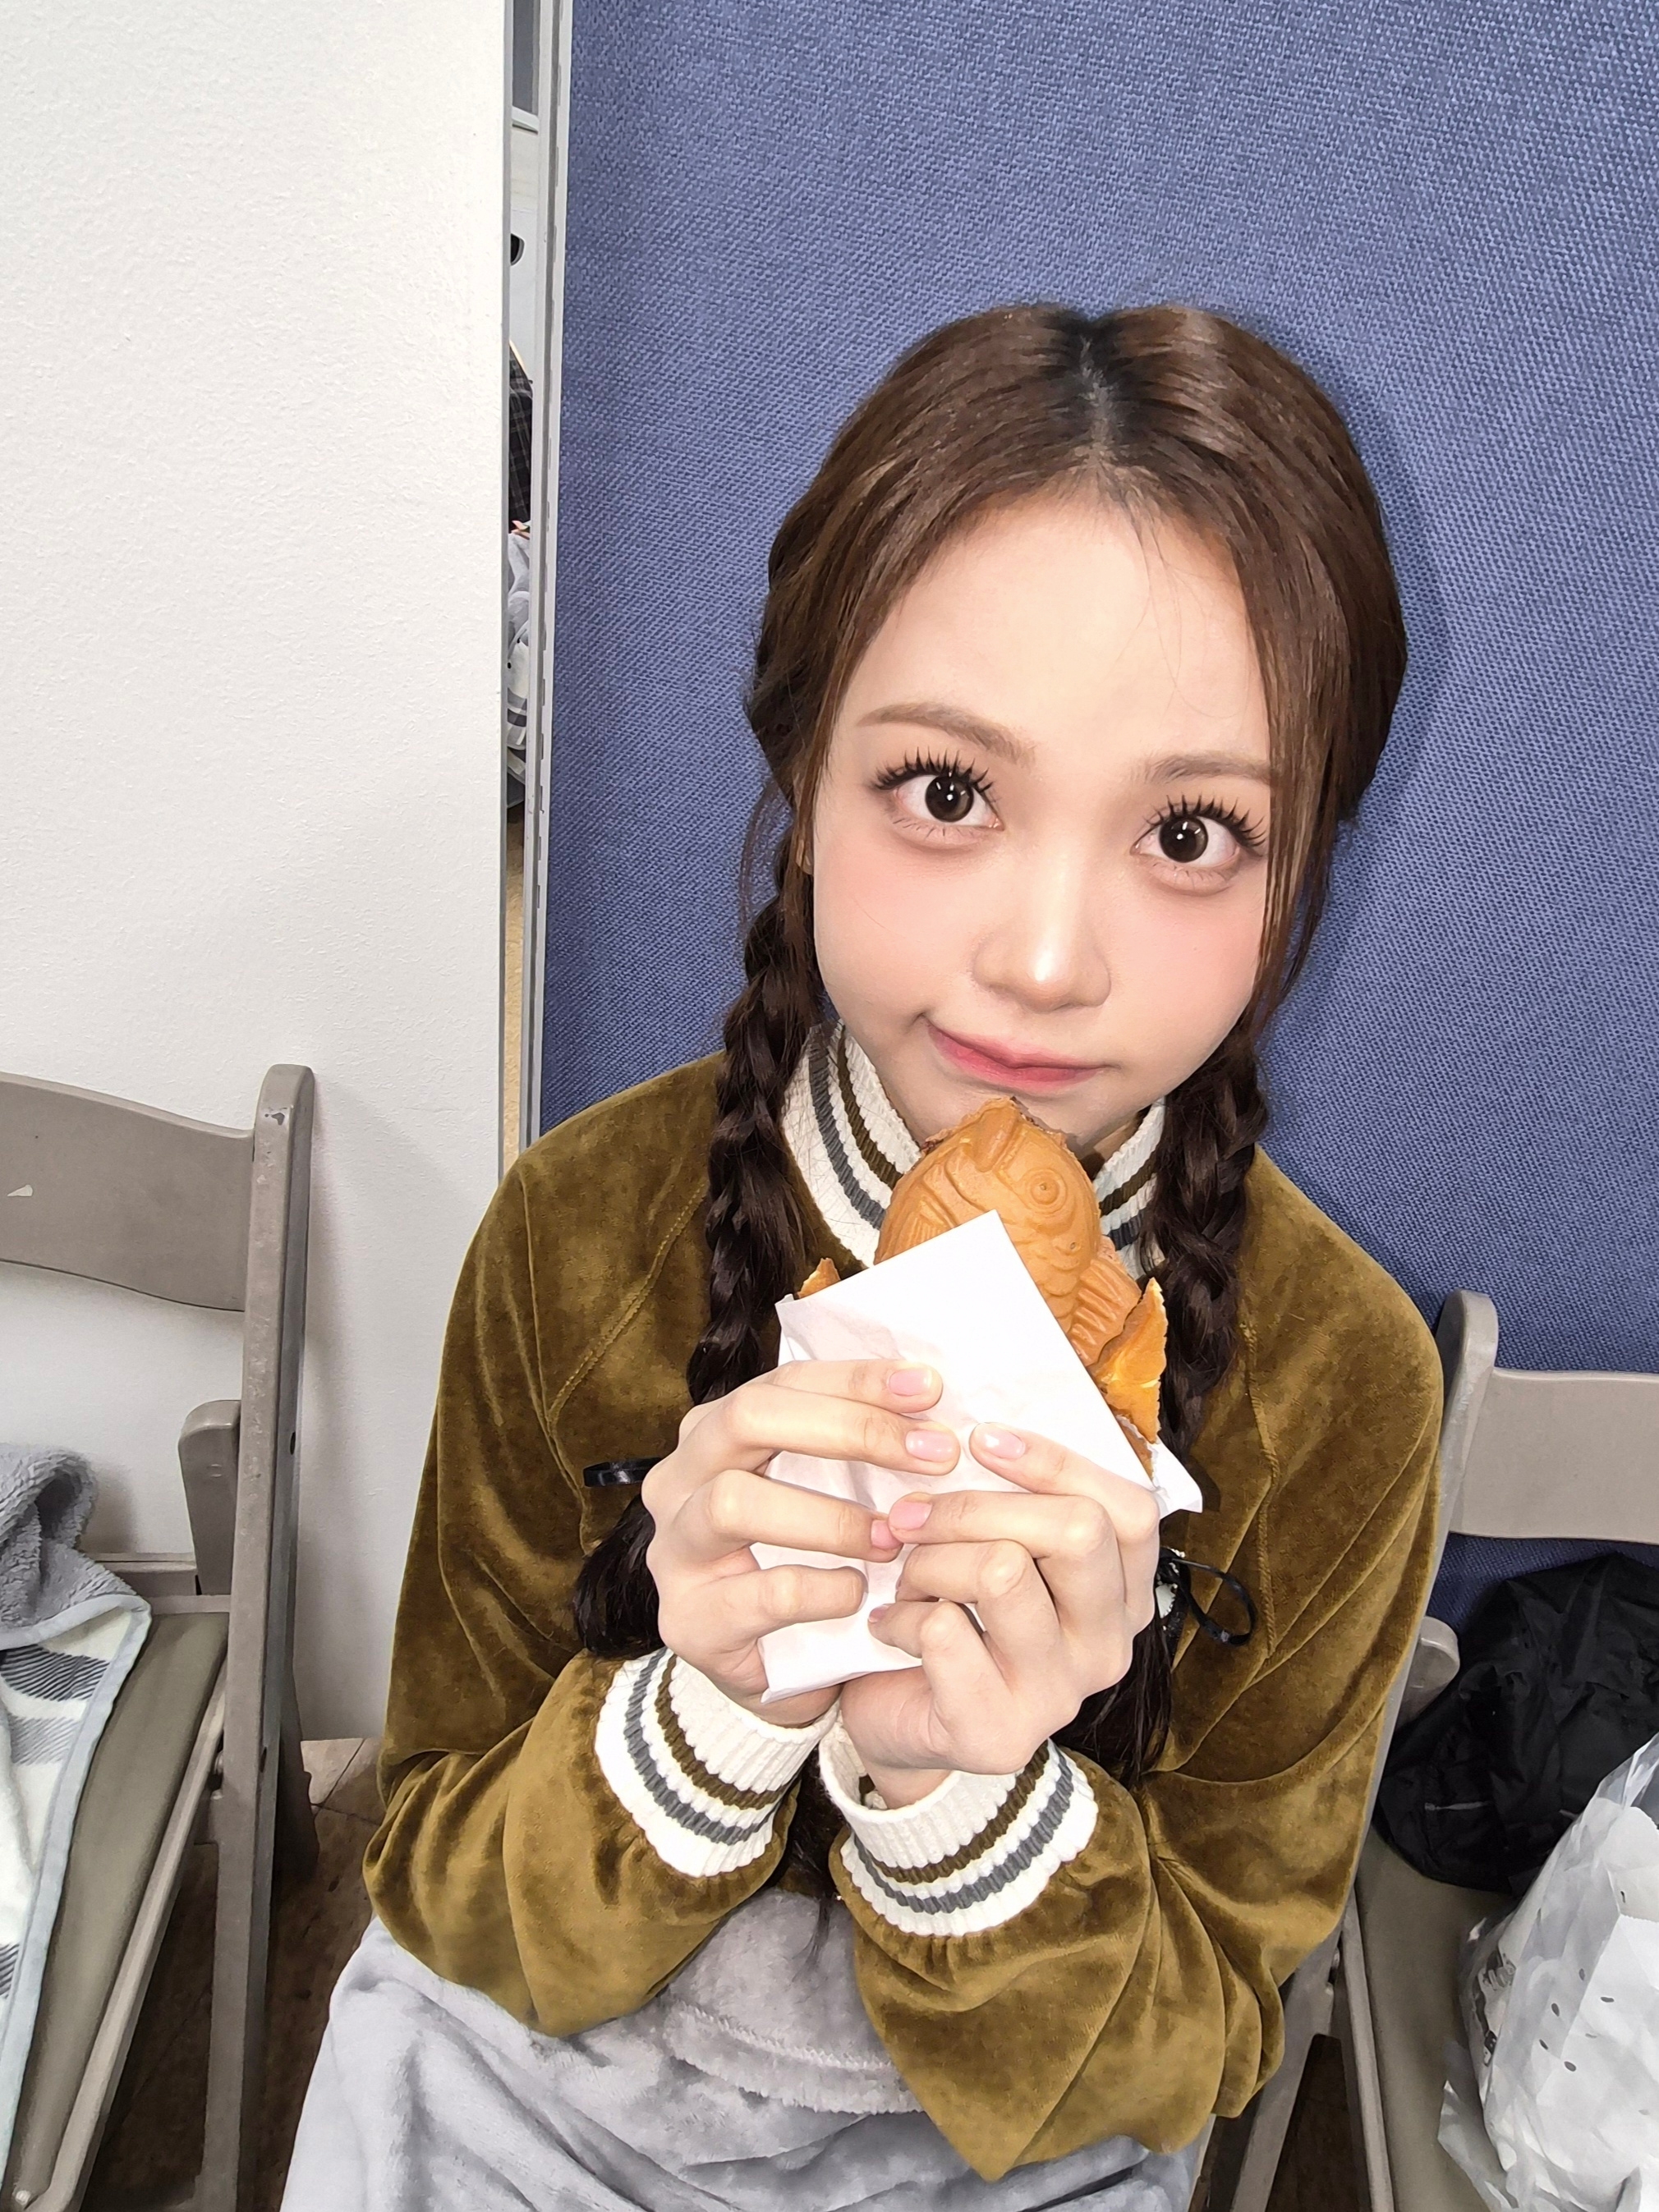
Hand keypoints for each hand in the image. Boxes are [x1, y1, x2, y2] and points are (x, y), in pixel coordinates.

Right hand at [641, 1361, 959, 1726]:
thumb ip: (861, 1443)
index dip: (857, 1379)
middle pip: (748, 1419)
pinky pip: (758, 1593)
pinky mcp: (689, 1621)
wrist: (785, 1673)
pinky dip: (819, 1589)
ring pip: (733, 1501)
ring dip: (829, 1517)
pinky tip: (859, 1593)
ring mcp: (674, 1550)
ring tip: (893, 1536)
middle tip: (934, 1456)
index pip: (783, 1382)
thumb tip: (932, 1393)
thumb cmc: (813, 1561)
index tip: (930, 1387)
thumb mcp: (833, 1490)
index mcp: (714, 1432)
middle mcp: (679, 1479)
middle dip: (850, 1429)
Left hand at [838, 1424, 1160, 1802]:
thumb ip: (1017, 1500)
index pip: (1127, 1508)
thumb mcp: (998, 1548)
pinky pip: (945, 1630)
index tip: (981, 1439)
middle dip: (976, 1506)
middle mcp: (1108, 1646)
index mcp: (1123, 1593)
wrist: (903, 1722)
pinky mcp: (1000, 1733)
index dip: (1056, 1462)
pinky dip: (900, 1615)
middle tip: (911, 1514)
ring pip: (1004, 1571)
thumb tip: (984, 1428)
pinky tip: (890, 1625)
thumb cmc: (956, 1616)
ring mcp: (1061, 1695)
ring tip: (906, 1576)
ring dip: (931, 1561)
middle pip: (1076, 1530)